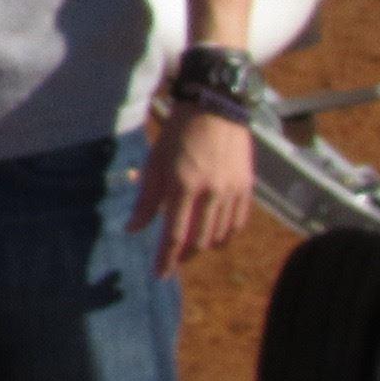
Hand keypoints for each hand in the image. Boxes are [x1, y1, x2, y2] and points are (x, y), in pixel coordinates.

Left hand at [137, 108, 254, 275]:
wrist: (216, 106)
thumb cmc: (179, 133)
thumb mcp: (155, 162)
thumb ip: (146, 199)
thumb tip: (132, 229)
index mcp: (183, 185)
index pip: (174, 235)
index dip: (166, 259)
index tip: (159, 275)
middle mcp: (210, 192)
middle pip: (198, 240)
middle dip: (184, 257)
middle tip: (172, 262)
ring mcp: (232, 190)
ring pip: (220, 235)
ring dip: (204, 247)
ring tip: (191, 249)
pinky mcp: (247, 186)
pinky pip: (238, 223)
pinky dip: (226, 235)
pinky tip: (214, 236)